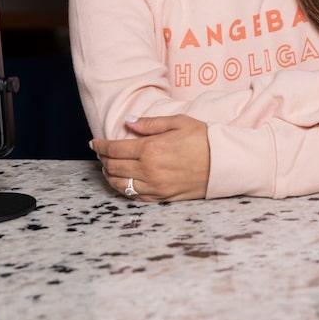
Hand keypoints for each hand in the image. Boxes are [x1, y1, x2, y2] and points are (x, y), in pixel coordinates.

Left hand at [90, 115, 210, 201]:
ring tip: (108, 168)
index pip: (114, 149)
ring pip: (121, 184)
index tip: (94, 143)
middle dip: (103, 160)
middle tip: (101, 154)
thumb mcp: (178, 122)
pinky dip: (124, 189)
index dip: (100, 146)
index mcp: (150, 148)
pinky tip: (124, 182)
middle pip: (114, 167)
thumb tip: (128, 122)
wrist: (224, 162)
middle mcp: (149, 170)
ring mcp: (155, 186)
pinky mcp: (162, 197)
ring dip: (110, 176)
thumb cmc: (204, 139)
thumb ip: (150, 123)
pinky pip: (135, 197)